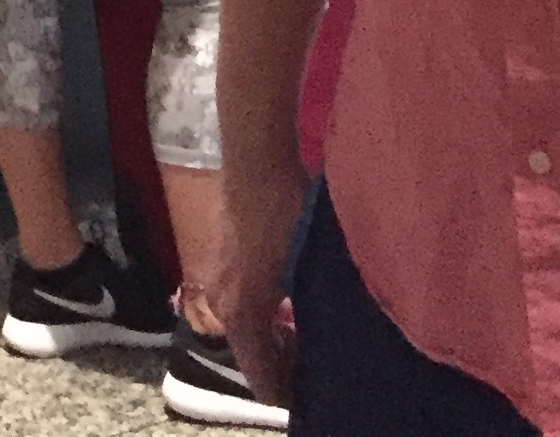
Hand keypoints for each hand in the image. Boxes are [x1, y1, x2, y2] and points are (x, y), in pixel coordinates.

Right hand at [212, 158, 301, 407]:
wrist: (256, 159)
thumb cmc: (286, 213)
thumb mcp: (308, 268)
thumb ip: (317, 312)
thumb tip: (339, 347)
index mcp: (241, 313)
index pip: (260, 376)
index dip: (287, 394)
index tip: (315, 400)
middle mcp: (223, 302)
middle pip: (251, 354)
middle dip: (282, 369)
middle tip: (318, 374)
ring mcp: (220, 278)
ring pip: (247, 328)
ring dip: (274, 341)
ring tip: (310, 343)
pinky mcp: (224, 258)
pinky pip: (244, 306)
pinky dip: (266, 317)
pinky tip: (292, 308)